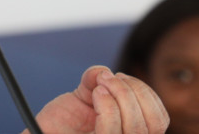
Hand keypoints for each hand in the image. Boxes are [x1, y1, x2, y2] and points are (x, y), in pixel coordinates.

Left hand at [26, 66, 167, 133]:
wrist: (39, 131)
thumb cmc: (61, 120)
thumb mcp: (84, 96)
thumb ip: (96, 81)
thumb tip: (103, 72)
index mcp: (132, 132)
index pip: (159, 120)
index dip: (147, 94)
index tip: (121, 77)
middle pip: (153, 123)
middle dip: (133, 92)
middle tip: (108, 79)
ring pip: (136, 128)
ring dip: (120, 96)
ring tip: (99, 87)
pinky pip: (112, 131)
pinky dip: (108, 106)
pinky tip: (95, 95)